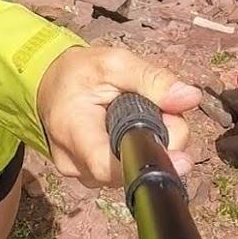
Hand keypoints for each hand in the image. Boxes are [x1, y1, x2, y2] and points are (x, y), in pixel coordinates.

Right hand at [35, 46, 200, 187]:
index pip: (111, 166)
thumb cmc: (77, 72)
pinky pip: (121, 169)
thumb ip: (151, 79)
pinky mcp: (89, 175)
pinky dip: (134, 149)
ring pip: (129, 170)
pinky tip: (129, 128)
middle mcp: (74, 163)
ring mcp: (80, 173)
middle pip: (129, 169)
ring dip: (148, 145)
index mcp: (74, 132)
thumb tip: (189, 97)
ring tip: (140, 113)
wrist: (47, 84)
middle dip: (160, 143)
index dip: (149, 164)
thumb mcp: (113, 63)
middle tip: (164, 109)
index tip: (183, 158)